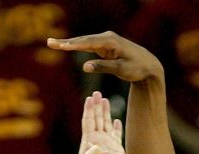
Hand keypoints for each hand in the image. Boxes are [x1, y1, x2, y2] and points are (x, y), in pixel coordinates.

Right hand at [47, 31, 162, 82]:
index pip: (88, 43)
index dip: (74, 45)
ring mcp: (105, 41)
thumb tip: (85, 66)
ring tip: (53, 44)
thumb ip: (103, 67)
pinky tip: (66, 47)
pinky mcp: (105, 46)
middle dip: (66, 42)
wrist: (149, 65)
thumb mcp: (121, 70)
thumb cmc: (137, 68)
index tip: (61, 46)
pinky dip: (78, 47)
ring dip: (69, 44)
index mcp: (110, 41)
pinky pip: (89, 47)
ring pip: (84, 42)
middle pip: (83, 40)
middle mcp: (106, 38)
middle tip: (49, 43)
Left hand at [78, 92, 124, 153]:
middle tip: (97, 93)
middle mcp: (98, 139)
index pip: (88, 121)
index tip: (89, 98)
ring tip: (105, 99)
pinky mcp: (117, 149)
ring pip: (106, 123)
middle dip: (97, 105)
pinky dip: (117, 127)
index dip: (89, 109)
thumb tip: (99, 144)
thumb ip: (91, 152)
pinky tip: (116, 120)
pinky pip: (117, 135)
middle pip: (97, 118)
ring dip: (105, 112)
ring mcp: (107, 143)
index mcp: (89, 140)